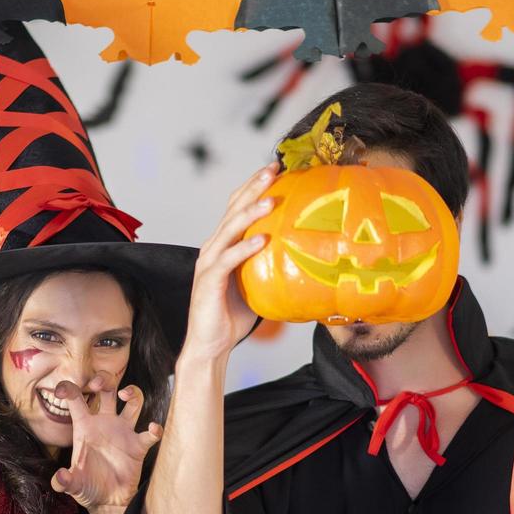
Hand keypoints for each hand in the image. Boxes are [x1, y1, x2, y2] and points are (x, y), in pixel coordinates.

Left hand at [51, 377, 160, 510]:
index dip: (68, 388)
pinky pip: (150, 433)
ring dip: (133, 392)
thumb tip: (60, 478)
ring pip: (133, 401)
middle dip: (104, 379)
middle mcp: (105, 423)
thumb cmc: (87, 487)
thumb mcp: (73, 484)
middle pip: (107, 389)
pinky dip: (155, 429)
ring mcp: (123, 432)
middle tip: (98, 384)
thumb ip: (64, 481)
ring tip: (125, 394)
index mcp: (84, 426)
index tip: (60, 390)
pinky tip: (153, 429)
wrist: (107, 502)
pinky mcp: (138, 445)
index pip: (76, 399)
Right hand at [182, 162, 279, 362]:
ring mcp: (208, 264)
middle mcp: (213, 249)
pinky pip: (228, 260)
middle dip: (253, 188)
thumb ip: (271, 266)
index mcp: (223, 246)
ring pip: (229, 230)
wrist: (210, 345)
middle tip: (273, 169)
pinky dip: (244, 248)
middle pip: (232, 210)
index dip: (253, 187)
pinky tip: (262, 239)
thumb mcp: (257, 284)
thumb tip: (305, 257)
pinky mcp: (208, 281)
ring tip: (270, 199)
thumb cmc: (233, 316)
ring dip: (250, 212)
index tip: (275, 169)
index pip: (236, 208)